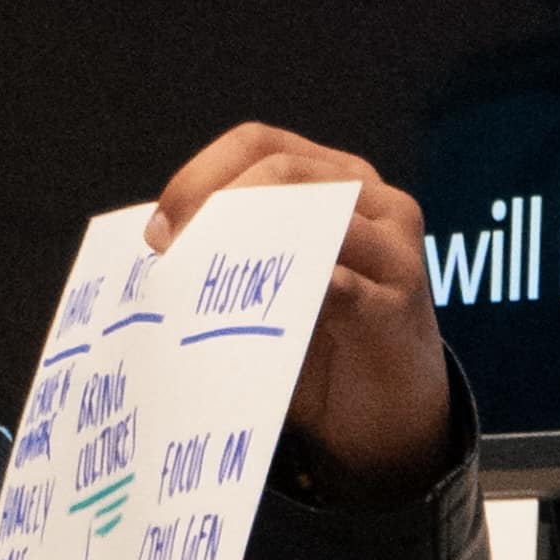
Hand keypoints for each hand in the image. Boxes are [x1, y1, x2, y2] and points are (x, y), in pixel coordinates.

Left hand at [150, 120, 450, 496]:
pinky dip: (297, 291)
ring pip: (317, 215)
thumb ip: (229, 251)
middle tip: (172, 260)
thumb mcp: (270, 284)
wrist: (389, 414)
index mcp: (334, 178)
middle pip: (282, 171)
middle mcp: (370, 198)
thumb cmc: (319, 341)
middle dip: (215, 208)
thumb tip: (159, 236)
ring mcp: (393, 247)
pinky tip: (262, 313)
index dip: (200, 175)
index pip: (258, 145)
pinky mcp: (401, 303)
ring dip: (249, 245)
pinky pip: (345, 285)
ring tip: (205, 282)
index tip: (158, 229)